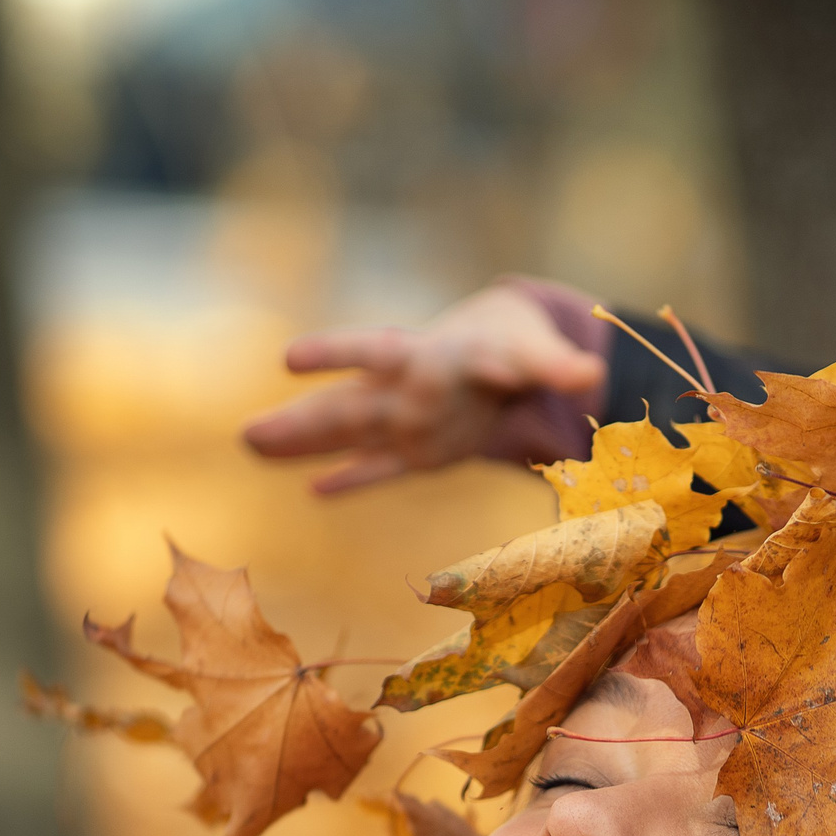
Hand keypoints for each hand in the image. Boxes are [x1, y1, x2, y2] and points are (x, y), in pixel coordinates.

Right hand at [241, 283, 606, 493]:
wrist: (513, 353)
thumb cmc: (520, 343)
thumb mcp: (540, 352)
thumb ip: (556, 367)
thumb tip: (587, 376)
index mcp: (426, 357)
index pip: (373, 352)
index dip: (333, 356)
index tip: (289, 357)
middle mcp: (404, 390)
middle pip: (346, 406)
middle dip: (301, 420)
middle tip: (248, 433)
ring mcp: (404, 421)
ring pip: (346, 435)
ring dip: (302, 445)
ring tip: (250, 445)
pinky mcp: (418, 451)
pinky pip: (376, 467)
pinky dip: (351, 480)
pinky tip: (311, 491)